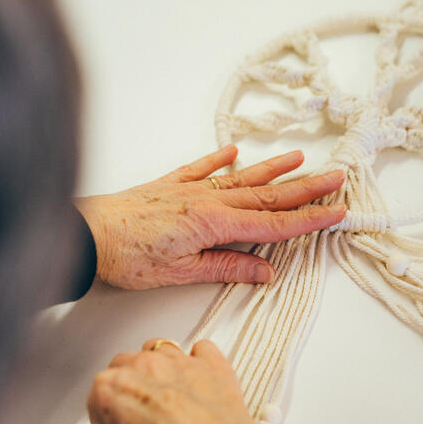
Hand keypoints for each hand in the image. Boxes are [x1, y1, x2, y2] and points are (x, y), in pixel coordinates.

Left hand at [74, 145, 343, 289]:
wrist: (85, 234)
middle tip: (337, 178)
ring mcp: (188, 190)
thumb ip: (226, 268)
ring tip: (301, 158)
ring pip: (241, 178)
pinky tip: (234, 150)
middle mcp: (207, 200)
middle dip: (305, 188)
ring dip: (273, 169)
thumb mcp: (182, 273)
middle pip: (267, 196)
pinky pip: (200, 168)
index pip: (273, 223)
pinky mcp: (167, 186)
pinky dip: (219, 159)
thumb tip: (265, 272)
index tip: (337, 211)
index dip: (308, 219)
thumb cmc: (127, 256)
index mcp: (214, 223)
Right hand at [88, 339, 301, 423]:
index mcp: (113, 390)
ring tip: (167, 397)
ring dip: (157, 369)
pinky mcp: (213, 364)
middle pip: (124, 366)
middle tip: (139, 418)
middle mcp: (144, 367)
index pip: (97, 398)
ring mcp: (180, 361)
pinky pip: (201, 350)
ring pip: (158, 349)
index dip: (105, 420)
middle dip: (128, 389)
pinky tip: (197, 382)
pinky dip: (197, 361)